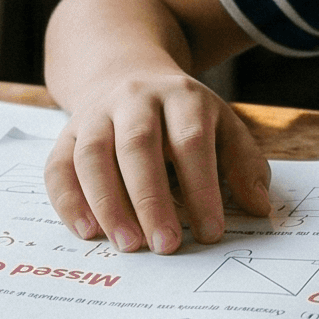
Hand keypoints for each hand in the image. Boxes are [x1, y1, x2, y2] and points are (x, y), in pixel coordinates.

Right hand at [44, 72, 271, 252]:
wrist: (127, 73)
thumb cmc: (183, 116)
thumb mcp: (222, 126)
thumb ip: (243, 164)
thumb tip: (259, 207)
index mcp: (182, 96)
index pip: (190, 141)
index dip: (201, 188)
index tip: (210, 232)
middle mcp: (135, 99)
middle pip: (137, 145)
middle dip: (151, 199)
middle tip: (165, 245)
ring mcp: (96, 114)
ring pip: (93, 154)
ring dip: (107, 203)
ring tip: (127, 245)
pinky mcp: (68, 132)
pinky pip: (59, 165)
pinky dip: (68, 200)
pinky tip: (86, 231)